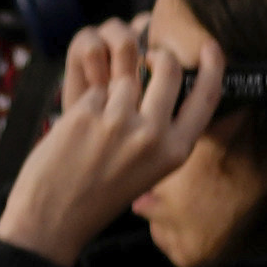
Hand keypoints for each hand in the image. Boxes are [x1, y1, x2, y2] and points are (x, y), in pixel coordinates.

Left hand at [0, 17, 217, 263]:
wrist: (52, 220)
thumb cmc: (100, 196)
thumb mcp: (151, 170)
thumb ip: (165, 132)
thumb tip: (167, 84)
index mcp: (176, 151)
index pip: (207, 96)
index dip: (214, 66)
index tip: (211, 46)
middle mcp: (153, 135)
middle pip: (168, 68)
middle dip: (157, 56)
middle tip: (146, 59)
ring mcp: (118, 123)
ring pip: (126, 77)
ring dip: (114, 88)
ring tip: (100, 119)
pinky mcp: (85, 114)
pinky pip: (95, 91)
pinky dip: (88, 103)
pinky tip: (80, 130)